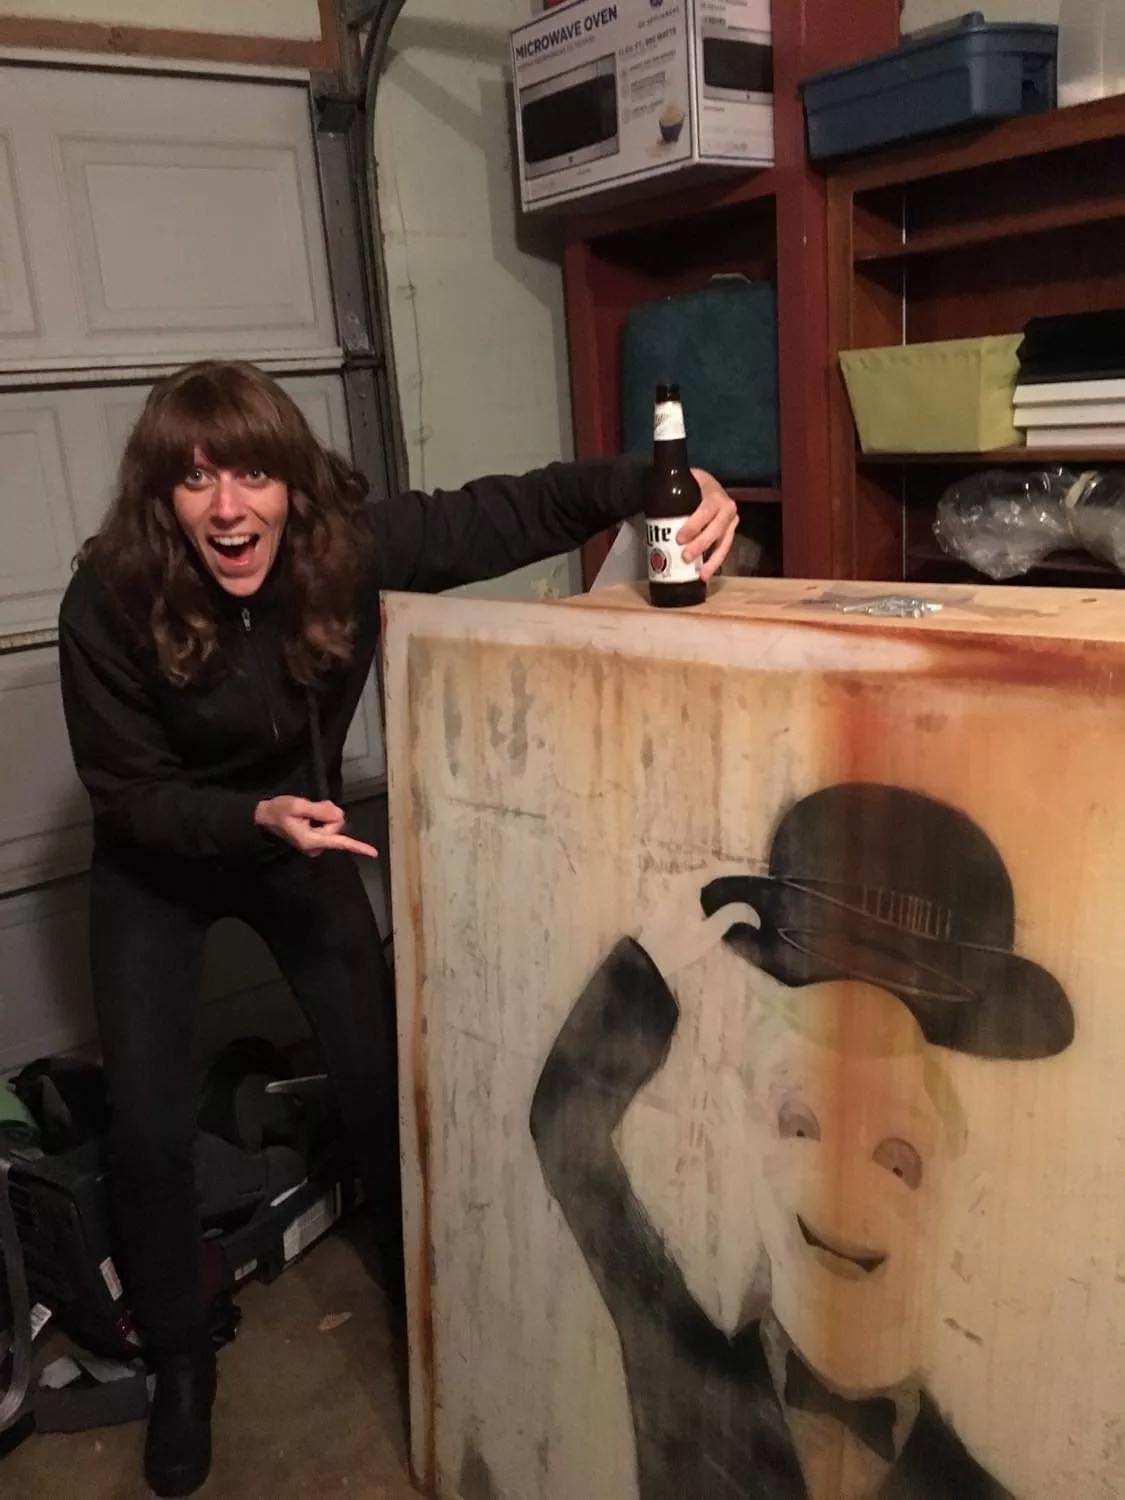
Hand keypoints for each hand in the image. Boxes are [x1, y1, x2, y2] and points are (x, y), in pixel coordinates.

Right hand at [254, 796, 377, 858]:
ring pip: (334, 823)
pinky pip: (329, 825)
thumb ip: (319, 810)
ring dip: (324, 813)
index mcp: (311, 840)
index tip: (373, 853)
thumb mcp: (297, 805)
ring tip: (307, 811)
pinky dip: (322, 816)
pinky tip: (310, 814)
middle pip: (337, 825)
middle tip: (310, 808)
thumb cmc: (278, 811)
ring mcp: (317, 844)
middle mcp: (316, 846)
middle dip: (328, 813)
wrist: (265, 817)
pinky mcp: (318, 839)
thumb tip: (339, 815)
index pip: (338, 842)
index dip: (357, 847)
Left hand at [636, 865, 759, 978]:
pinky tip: (719, 904)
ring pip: (701, 880)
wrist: (648, 957)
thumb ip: (730, 916)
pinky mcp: (670, 899)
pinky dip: (708, 892)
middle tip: (749, 889)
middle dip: (729, 878)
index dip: (736, 870)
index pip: (717, 868)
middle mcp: (679, 880)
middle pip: (709, 872)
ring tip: (739, 896)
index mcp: (688, 884)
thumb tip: (752, 911)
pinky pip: (693, 888)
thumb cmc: (678, 944)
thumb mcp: (709, 933)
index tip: (753, 876)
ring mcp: (672, 889)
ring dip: (719, 885)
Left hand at [679, 470, 738, 580]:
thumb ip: (669, 493)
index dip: (693, 525)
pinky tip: (704, 575)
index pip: (705, 511)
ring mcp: (731, 522)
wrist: (706, 485)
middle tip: (685, 557)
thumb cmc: (690, 487)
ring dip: (712, 561)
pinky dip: (715, 563)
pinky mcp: (730, 534)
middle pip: (716, 529)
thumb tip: (645, 510)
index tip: (679, 538)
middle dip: (701, 544)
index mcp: (714, 495)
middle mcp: (727, 508)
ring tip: (702, 575)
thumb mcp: (682, 484)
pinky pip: (724, 549)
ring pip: (724, 543)